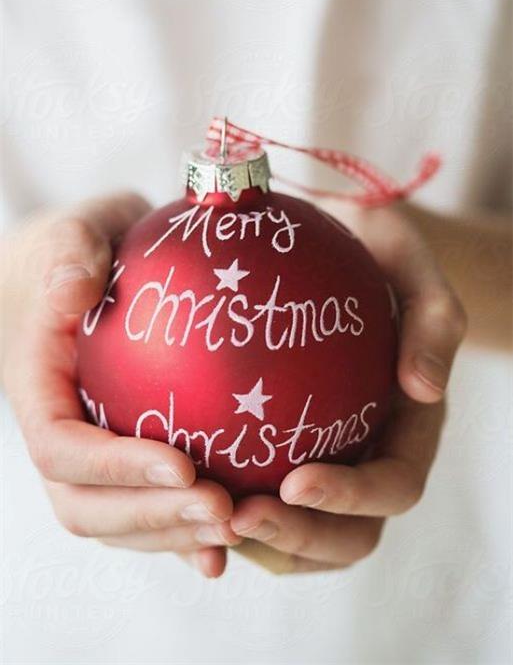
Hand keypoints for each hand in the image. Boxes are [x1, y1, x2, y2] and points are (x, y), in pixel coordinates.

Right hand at [1, 193, 240, 577]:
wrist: (83, 272)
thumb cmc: (80, 250)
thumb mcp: (74, 234)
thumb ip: (69, 254)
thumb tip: (75, 286)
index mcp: (40, 392)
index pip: (62, 449)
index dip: (115, 468)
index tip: (183, 464)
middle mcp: (61, 436)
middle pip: (88, 506)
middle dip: (153, 518)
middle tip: (224, 511)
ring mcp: (92, 454)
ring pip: (120, 520)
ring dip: (176, 535)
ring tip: (240, 528)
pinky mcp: (127, 458)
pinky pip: (152, 507)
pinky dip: (185, 534)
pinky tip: (236, 541)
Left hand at [230, 202, 466, 572]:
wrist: (336, 245)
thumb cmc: (376, 252)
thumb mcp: (412, 265)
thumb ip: (432, 320)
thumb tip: (423, 388)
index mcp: (409, 430)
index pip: (393, 485)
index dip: (351, 498)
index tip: (294, 481)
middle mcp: (369, 457)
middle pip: (348, 533)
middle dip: (297, 537)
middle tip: (236, 516)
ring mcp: (327, 460)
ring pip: (300, 532)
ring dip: (257, 538)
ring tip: (203, 515)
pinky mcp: (282, 450)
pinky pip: (256, 492)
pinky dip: (224, 506)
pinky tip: (176, 487)